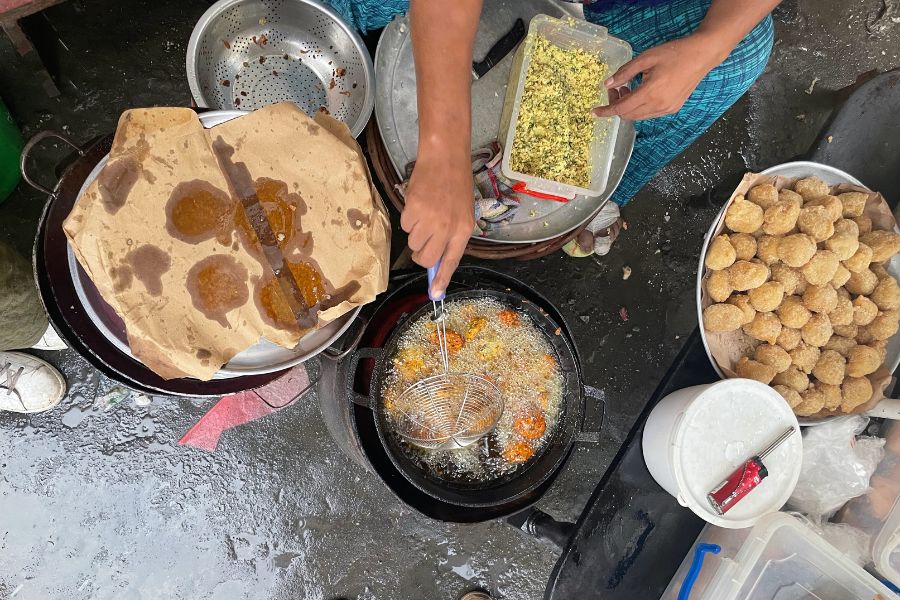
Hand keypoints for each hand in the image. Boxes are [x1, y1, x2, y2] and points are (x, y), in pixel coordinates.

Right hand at [400, 148, 474, 297]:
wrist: (445, 157)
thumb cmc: (455, 184)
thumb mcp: (463, 213)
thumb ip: (451, 237)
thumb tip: (435, 260)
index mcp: (463, 230)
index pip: (451, 261)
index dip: (441, 279)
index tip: (434, 294)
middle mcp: (447, 228)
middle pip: (426, 258)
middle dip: (421, 255)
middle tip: (423, 242)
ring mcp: (430, 219)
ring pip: (413, 242)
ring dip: (416, 232)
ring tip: (426, 212)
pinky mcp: (413, 210)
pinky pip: (405, 225)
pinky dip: (409, 217)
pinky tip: (419, 203)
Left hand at [593, 33, 726, 120]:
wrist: (702, 55)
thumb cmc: (674, 53)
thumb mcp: (645, 58)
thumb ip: (625, 72)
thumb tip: (608, 84)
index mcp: (650, 92)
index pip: (621, 108)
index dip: (606, 111)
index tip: (595, 111)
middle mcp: (658, 105)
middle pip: (628, 115)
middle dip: (616, 105)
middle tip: (616, 88)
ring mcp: (667, 109)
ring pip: (638, 116)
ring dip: (628, 107)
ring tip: (629, 88)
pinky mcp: (673, 109)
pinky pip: (649, 114)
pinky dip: (640, 107)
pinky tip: (642, 92)